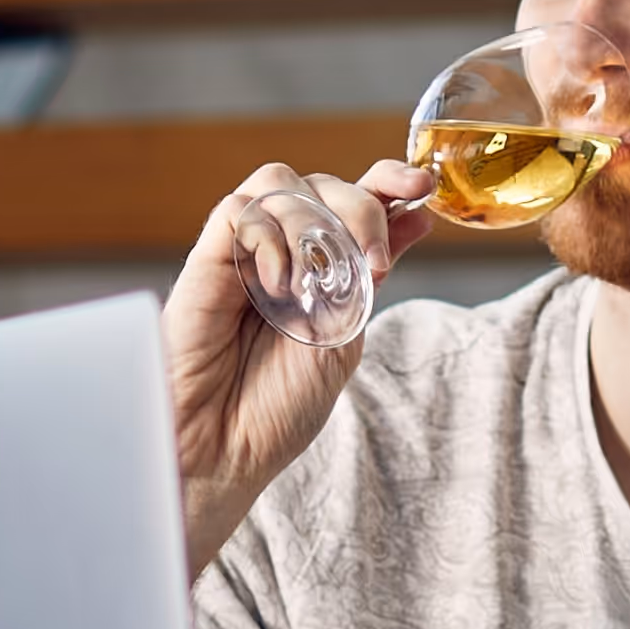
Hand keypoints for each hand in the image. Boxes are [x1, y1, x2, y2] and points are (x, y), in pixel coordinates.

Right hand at [165, 157, 433, 572]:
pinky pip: (239, 209)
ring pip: (281, 183)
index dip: (389, 179)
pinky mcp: (207, 258)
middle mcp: (284, 252)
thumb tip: (417, 216)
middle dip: (362, 209)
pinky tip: (277, 284)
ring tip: (313, 284)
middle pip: (324, 184)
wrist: (222, 449)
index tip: (422, 185)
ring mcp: (245, 251)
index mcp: (322, 268)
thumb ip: (370, 276)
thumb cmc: (276, 407)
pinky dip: (269, 236)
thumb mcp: (345, 336)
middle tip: (373, 263)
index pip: (357, 197)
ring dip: (313, 221)